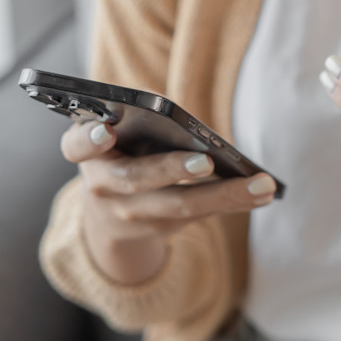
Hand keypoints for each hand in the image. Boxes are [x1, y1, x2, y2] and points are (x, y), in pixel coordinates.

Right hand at [60, 121, 276, 282]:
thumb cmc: (119, 152)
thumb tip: (177, 114)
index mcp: (86, 152)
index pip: (77, 145)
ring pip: (179, 205)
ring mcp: (132, 214)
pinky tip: (263, 192)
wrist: (108, 215)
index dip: (89, 139)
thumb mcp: (114, 133)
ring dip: (225, 194)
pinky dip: (234, 201)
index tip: (106, 131)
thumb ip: (134, 117)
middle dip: (172, 170)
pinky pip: (202, 214)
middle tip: (206, 161)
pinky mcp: (163, 227)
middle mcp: (102, 187)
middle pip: (138, 180)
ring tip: (262, 184)